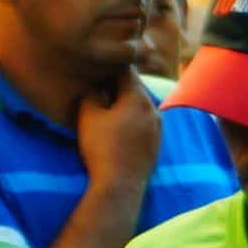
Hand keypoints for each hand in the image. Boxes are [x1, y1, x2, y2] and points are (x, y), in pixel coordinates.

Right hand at [77, 68, 162, 186]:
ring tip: (107, 104)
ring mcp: (158, 129)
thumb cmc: (102, 147)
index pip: (126, 72)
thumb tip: (95, 83)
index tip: (99, 62)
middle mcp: (154, 110)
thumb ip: (92, 94)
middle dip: (117, 85)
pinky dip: (131, 119)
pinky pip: (143, 123)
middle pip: (135, 89)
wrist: (120, 184)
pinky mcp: (156, 144)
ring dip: (125, 103)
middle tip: (100, 81)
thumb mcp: (89, 116)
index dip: (111, 66)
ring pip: (140, 107)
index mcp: (139, 99)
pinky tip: (118, 126)